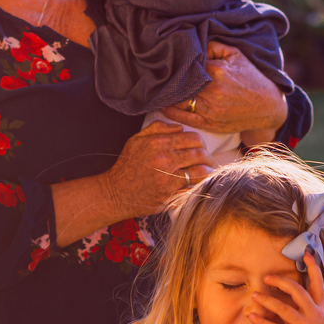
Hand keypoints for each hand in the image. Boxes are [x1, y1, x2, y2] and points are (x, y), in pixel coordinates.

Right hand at [100, 121, 214, 215]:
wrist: (116, 191)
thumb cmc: (128, 165)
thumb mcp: (136, 139)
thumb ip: (157, 128)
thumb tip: (179, 127)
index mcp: (159, 143)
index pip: (193, 138)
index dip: (200, 143)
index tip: (200, 148)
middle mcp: (165, 159)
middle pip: (200, 154)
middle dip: (207, 157)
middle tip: (207, 161)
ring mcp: (168, 179)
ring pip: (200, 172)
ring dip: (207, 172)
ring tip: (207, 172)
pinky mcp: (170, 196)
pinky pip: (192, 189)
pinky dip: (198, 186)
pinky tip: (198, 185)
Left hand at [160, 42, 286, 135]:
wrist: (268, 106)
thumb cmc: (251, 77)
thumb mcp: (235, 54)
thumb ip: (212, 46)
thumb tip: (192, 45)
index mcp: (217, 72)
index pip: (188, 65)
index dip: (179, 63)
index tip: (170, 60)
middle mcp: (212, 92)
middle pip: (181, 84)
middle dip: (171, 79)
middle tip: (160, 74)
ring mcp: (211, 110)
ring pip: (180, 102)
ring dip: (169, 96)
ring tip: (161, 89)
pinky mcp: (210, 124)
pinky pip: (185, 118)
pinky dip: (172, 112)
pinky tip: (165, 105)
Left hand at [250, 251, 323, 323]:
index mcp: (318, 307)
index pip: (318, 283)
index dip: (313, 268)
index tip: (306, 253)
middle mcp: (311, 314)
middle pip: (298, 292)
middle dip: (281, 282)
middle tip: (266, 278)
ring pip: (284, 309)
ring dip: (267, 301)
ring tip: (254, 295)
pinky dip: (262, 322)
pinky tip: (252, 316)